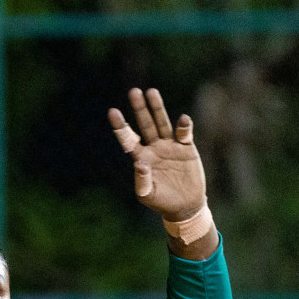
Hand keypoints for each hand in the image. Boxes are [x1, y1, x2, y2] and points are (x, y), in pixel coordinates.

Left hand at [107, 88, 206, 220]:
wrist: (184, 206)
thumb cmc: (162, 201)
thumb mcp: (148, 195)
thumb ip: (142, 181)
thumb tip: (140, 164)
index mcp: (141, 157)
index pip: (128, 139)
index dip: (120, 126)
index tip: (112, 111)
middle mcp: (154, 148)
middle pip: (145, 124)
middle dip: (139, 109)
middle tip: (133, 92)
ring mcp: (170, 146)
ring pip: (162, 123)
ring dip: (157, 108)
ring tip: (151, 92)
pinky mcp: (186, 148)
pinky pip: (184, 134)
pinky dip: (184, 127)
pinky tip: (182, 120)